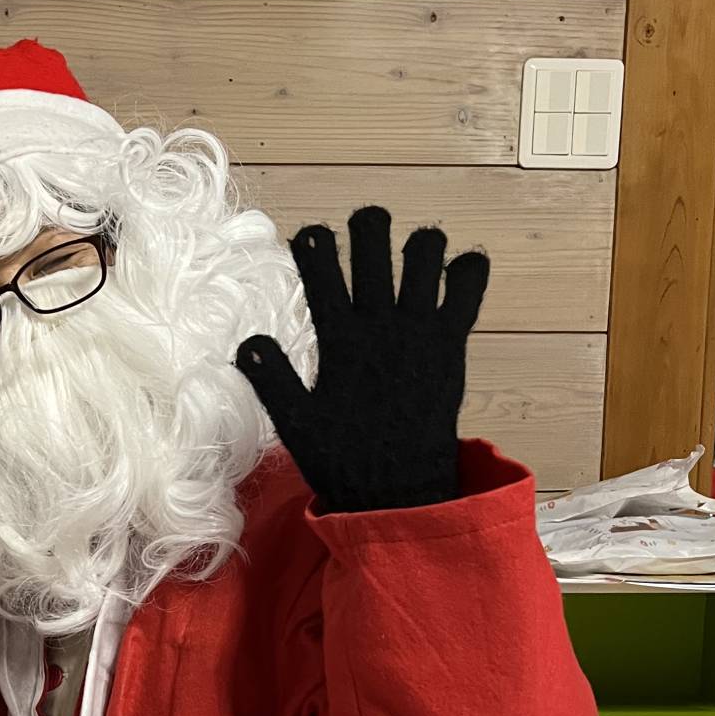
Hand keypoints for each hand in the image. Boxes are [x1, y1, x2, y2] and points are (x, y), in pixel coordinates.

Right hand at [235, 206, 488, 511]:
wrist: (401, 491)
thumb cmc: (344, 457)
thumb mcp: (294, 423)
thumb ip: (270, 378)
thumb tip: (246, 342)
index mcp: (338, 339)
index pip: (319, 266)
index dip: (312, 240)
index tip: (312, 238)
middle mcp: (379, 324)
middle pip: (372, 241)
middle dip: (366, 225)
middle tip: (365, 233)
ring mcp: (420, 330)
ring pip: (424, 251)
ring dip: (418, 243)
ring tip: (412, 256)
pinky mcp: (453, 342)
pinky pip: (468, 286)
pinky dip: (466, 270)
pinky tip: (453, 275)